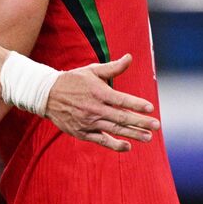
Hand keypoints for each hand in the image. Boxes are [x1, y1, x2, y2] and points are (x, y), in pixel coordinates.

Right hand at [44, 54, 159, 150]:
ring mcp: (88, 122)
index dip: (137, 104)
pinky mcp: (82, 132)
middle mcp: (94, 108)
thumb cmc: (72, 81)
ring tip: (148, 137)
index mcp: (98, 92)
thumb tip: (130, 57)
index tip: (150, 108)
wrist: (45, 95)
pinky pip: (101, 140)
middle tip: (156, 125)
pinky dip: (114, 144)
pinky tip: (127, 146)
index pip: (122, 100)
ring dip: (133, 134)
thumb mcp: (91, 71)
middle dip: (141, 122)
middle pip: (122, 117)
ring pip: (115, 130)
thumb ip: (112, 67)